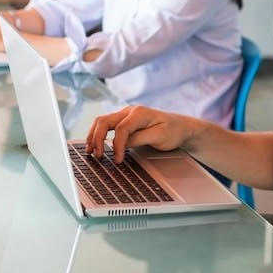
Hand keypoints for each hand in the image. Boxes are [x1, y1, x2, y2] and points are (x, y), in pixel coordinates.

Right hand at [84, 105, 204, 164]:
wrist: (182, 127)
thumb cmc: (173, 131)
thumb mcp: (159, 137)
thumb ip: (139, 139)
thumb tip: (121, 144)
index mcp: (139, 113)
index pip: (121, 129)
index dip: (116, 146)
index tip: (117, 160)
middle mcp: (130, 112)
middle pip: (104, 121)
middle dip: (97, 138)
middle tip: (96, 155)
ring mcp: (126, 116)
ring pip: (102, 122)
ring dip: (94, 135)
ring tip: (90, 150)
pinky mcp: (125, 122)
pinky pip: (107, 126)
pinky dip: (98, 134)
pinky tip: (95, 145)